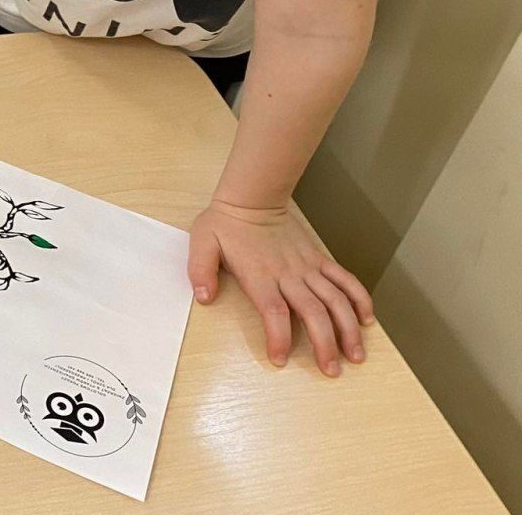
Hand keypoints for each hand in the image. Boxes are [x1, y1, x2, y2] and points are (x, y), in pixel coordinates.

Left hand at [189, 198, 373, 376]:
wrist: (252, 198)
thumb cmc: (225, 224)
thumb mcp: (202, 243)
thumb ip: (200, 271)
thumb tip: (203, 297)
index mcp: (260, 274)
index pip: (274, 311)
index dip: (279, 336)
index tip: (280, 358)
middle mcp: (288, 274)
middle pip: (313, 312)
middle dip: (325, 344)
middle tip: (331, 371)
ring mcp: (307, 267)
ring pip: (336, 299)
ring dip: (348, 328)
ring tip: (356, 355)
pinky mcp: (318, 259)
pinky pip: (344, 279)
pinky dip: (359, 298)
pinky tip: (367, 319)